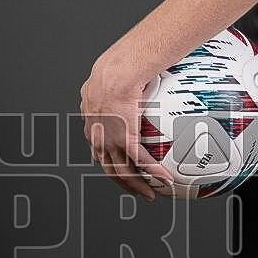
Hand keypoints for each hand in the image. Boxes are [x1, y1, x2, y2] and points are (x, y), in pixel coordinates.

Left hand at [79, 57, 172, 200]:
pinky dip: (153, 172)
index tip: (120, 164)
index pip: (97, 144)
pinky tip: (166, 179)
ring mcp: (109, 138)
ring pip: (122, 170)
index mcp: (91, 118)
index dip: (108, 157)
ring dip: (136, 184)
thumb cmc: (119, 63)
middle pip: (107, 164)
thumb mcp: (114, 75)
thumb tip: (136, 75)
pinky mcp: (124, 139)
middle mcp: (96, 133)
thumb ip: (120, 83)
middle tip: (135, 188)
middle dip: (122, 179)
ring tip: (149, 194)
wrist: (118, 69)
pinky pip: (141, 161)